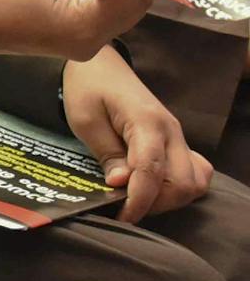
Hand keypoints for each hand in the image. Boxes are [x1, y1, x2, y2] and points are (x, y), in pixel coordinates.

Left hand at [63, 47, 211, 223]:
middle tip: (126, 207)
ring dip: (169, 198)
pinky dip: (180, 186)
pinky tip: (156, 188)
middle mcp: (171, 131)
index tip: (122, 215)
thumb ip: (107, 153)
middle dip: (155, 203)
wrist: (99, 64)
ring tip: (138, 199)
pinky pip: (195, 171)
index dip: (139, 200)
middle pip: (182, 182)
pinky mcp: (176, 141)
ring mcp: (178, 136)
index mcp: (147, 122)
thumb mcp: (85, 120)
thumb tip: (121, 184)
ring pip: (194, 181)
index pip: (152, 171)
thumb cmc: (87, 88)